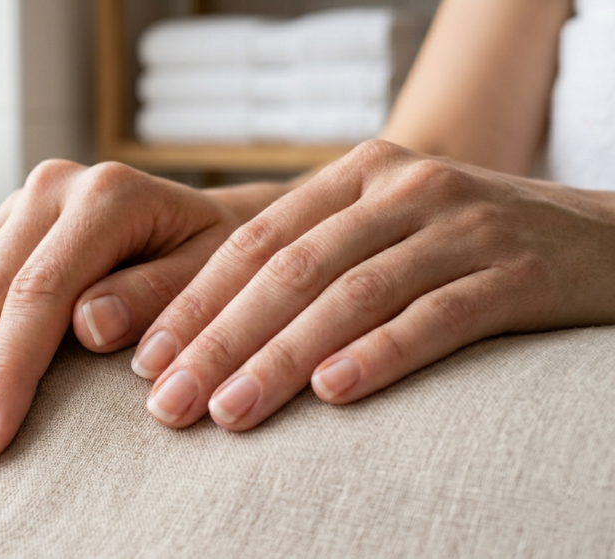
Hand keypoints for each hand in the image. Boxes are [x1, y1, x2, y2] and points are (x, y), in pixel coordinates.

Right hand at [0, 160, 280, 468]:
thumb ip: (154, 295)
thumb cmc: (221, 262)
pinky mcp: (3, 226)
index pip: (39, 293)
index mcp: (105, 197)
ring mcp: (21, 206)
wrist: (212, 222)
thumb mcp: (212, 275)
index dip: (6, 370)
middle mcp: (52, 190)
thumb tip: (87, 324)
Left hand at [132, 140, 614, 429]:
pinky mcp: (515, 271)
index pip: (255, 241)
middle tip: (167, 404)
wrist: (599, 239)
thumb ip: (311, 259)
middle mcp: (402, 189)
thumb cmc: (464, 247)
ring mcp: (460, 226)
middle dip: (220, 341)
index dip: (195, 302)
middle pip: (290, 270)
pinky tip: (332, 394)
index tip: (145, 361)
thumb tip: (208, 333)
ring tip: (228, 414)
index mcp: (356, 176)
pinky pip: (435, 316)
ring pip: (350, 295)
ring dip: (280, 360)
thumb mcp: (384, 230)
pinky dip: (379, 354)